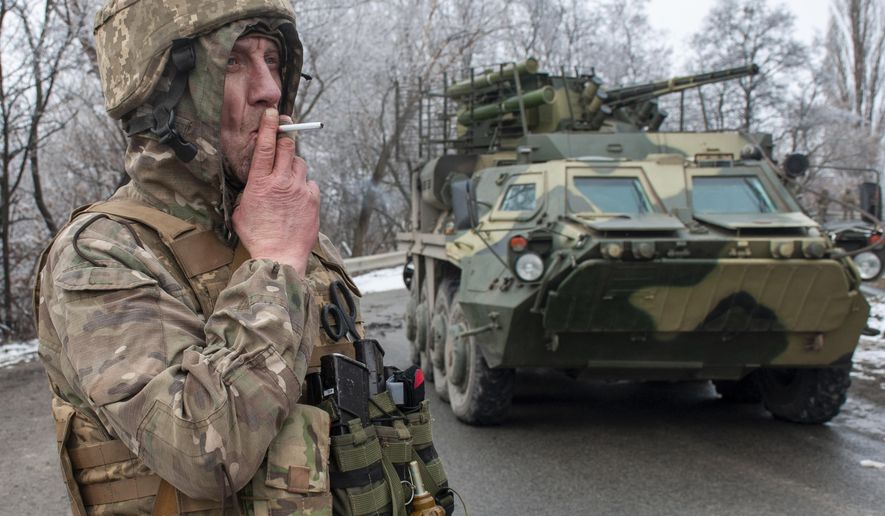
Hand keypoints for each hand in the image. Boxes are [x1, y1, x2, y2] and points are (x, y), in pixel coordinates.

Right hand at [232, 108, 319, 275]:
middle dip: (286, 140)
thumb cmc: (258, 237)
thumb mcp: (242, 211)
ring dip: (294, 167)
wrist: (279, 256)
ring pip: (301, 164)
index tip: (273, 113)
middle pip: (289, 147)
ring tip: (288, 183)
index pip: (267, 145)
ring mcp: (300, 190)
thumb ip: (248, 192)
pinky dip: (304, 187)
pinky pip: (310, 184)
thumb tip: (252, 186)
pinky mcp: (313, 200)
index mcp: (260, 182)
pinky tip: (298, 199)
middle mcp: (282, 181)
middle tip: (284, 141)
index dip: (270, 126)